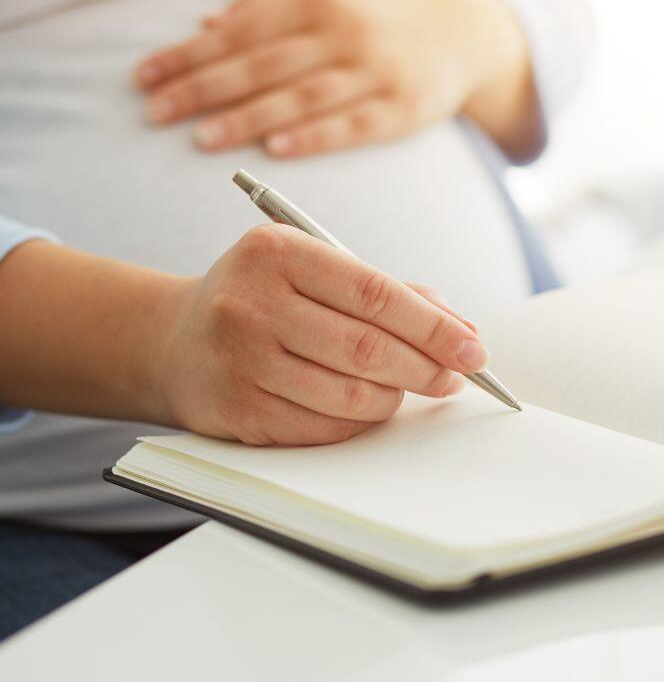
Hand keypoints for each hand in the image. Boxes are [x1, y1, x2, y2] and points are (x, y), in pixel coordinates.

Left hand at [134, 0, 536, 158]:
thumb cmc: (384, 12)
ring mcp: (375, 71)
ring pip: (300, 96)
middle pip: (262, 62)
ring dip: (248, 117)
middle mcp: (343, 31)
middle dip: (204, 87)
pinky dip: (313, 137)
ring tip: (202, 137)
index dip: (191, 54)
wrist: (467, 29)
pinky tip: (277, 150)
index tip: (147, 78)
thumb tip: (208, 27)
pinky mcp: (401, 110)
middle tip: (158, 112)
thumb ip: (269, 8)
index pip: (240, 29)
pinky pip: (351, 126)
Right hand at [152, 224, 486, 444]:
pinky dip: (358, 423)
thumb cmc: (262, 299)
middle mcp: (252, 303)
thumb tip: (461, 327)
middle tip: (455, 376)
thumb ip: (387, 291)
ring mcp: (240, 360)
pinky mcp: (237, 411)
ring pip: (350, 395)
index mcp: (279, 253)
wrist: (172, 340)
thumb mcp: (313, 270)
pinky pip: (322, 428)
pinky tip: (366, 408)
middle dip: (426, 368)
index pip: (376, 293)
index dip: (434, 326)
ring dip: (394, 399)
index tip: (472, 347)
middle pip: (367, 348)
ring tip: (407, 389)